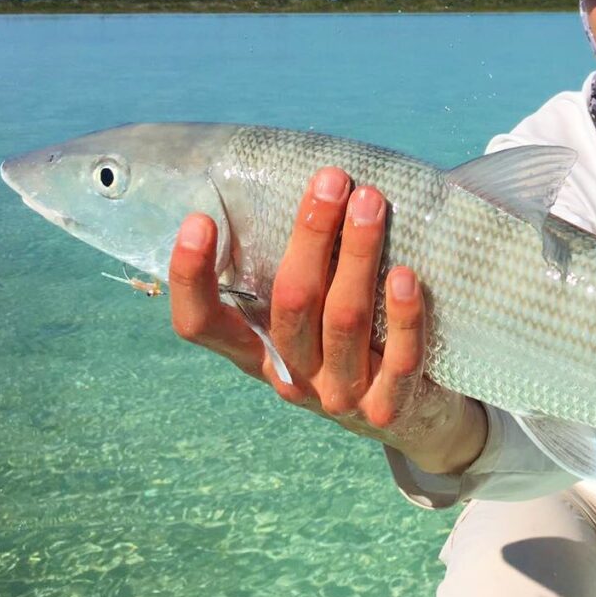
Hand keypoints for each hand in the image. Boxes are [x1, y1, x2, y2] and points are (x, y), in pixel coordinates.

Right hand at [168, 167, 486, 474]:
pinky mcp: (386, 408)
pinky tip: (405, 275)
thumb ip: (294, 274)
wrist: (405, 416)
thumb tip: (299, 190)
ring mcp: (338, 396)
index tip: (199, 221)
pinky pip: (398, 361)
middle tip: (331, 181)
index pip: (202, 325)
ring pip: (343, 320)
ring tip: (371, 202)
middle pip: (291, 302)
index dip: (191, 279)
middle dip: (310, 235)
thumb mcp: (306, 318)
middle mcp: (291, 376)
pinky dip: (402, 317)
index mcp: (256, 351)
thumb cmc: (345, 344)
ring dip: (357, 256)